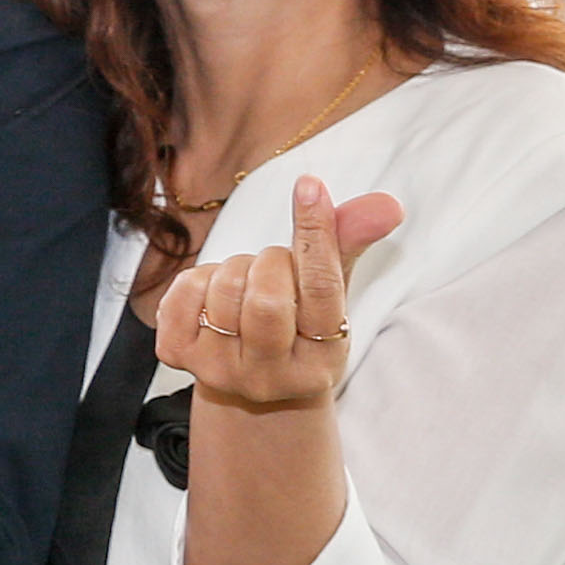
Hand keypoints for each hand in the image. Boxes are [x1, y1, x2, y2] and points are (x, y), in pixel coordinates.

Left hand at [158, 176, 404, 415]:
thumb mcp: (329, 293)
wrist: (247, 379)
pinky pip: (184, 291)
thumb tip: (388, 205)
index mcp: (322, 360)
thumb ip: (350, 245)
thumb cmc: (296, 324)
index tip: (310, 186)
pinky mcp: (176, 356)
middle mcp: (271, 376)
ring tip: (248, 287)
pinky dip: (199, 279)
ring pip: (224, 287)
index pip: (322, 289)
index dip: (316, 232)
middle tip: (276, 268)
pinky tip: (214, 299)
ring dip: (236, 268)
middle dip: (271, 261)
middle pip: (265, 295)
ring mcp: (220, 370)